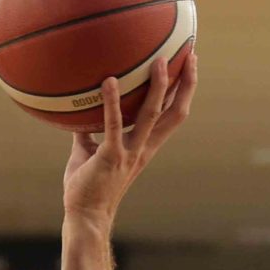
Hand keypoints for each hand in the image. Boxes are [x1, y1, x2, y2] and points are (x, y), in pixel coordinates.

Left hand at [63, 53, 197, 224]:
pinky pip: (113, 124)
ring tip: (159, 61)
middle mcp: (143, 148)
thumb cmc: (86, 186)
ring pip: (152, 115)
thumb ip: (88, 132)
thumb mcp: (88, 153)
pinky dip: (112, 102)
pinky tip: (109, 81)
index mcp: (144, 147)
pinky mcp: (111, 156)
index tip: (188, 65)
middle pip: (175, 112)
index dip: (184, 91)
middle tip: (190, 55)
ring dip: (158, 87)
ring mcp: (130, 152)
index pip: (172, 115)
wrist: (85, 215)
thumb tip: (78, 113)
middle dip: (186, 84)